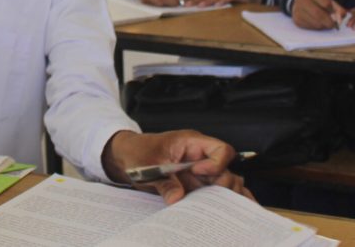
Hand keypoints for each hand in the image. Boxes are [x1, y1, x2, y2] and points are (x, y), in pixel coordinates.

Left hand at [102, 130, 251, 204]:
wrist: (127, 155)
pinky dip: (219, 201)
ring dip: (222, 196)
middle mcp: (200, 157)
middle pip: (227, 170)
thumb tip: (177, 198)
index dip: (216, 164)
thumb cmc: (138, 152)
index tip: (198, 173)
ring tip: (212, 207)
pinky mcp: (195, 185)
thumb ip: (163, 182)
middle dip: (222, 186)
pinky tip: (219, 211)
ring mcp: (200, 172)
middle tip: (208, 197)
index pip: (221, 149)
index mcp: (192, 143)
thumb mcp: (146, 166)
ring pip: (224, 183)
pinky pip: (214, 192)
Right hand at [291, 0, 346, 29]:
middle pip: (318, 13)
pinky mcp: (296, 19)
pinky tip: (318, 22)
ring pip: (315, 22)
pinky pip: (310, 27)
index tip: (339, 15)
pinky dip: (317, 27)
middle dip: (329, 21)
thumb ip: (336, 7)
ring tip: (326, 22)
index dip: (334, 11)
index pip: (326, 3)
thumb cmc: (318, 0)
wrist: (302, 2)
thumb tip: (342, 15)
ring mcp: (297, 9)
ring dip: (324, 25)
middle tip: (334, 24)